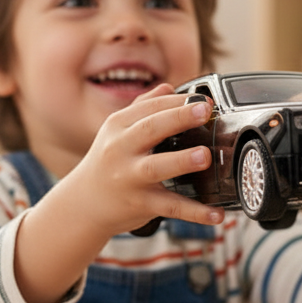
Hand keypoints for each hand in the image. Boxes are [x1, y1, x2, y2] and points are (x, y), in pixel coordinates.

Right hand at [63, 83, 223, 237]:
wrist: (84, 203)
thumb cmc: (108, 162)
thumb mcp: (117, 131)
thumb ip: (143, 108)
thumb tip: (169, 87)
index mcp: (118, 126)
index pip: (150, 108)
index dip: (178, 101)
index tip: (204, 99)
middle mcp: (121, 149)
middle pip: (149, 129)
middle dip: (178, 118)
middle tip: (205, 111)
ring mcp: (129, 177)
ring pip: (155, 168)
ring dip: (181, 161)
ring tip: (204, 156)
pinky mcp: (140, 204)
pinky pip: (170, 207)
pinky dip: (194, 212)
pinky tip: (216, 215)